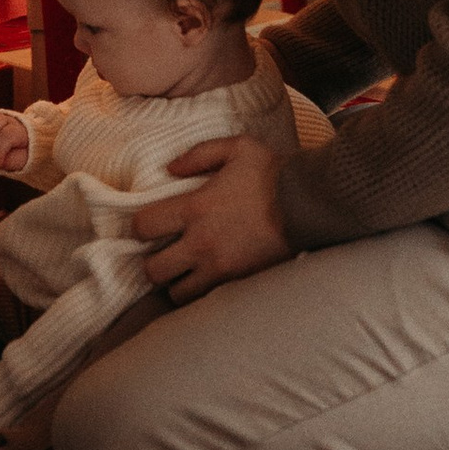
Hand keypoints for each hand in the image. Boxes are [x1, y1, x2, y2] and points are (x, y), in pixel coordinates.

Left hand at [135, 134, 291, 301]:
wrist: (308, 203)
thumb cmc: (272, 172)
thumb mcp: (236, 148)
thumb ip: (198, 154)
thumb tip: (170, 168)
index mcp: (195, 208)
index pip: (144, 226)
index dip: (140, 227)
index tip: (149, 225)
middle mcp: (201, 242)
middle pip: (153, 271)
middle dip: (153, 264)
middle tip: (163, 254)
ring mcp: (220, 268)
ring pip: (177, 294)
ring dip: (176, 283)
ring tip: (185, 271)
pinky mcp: (239, 284)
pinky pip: (207, 302)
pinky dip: (201, 295)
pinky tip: (206, 280)